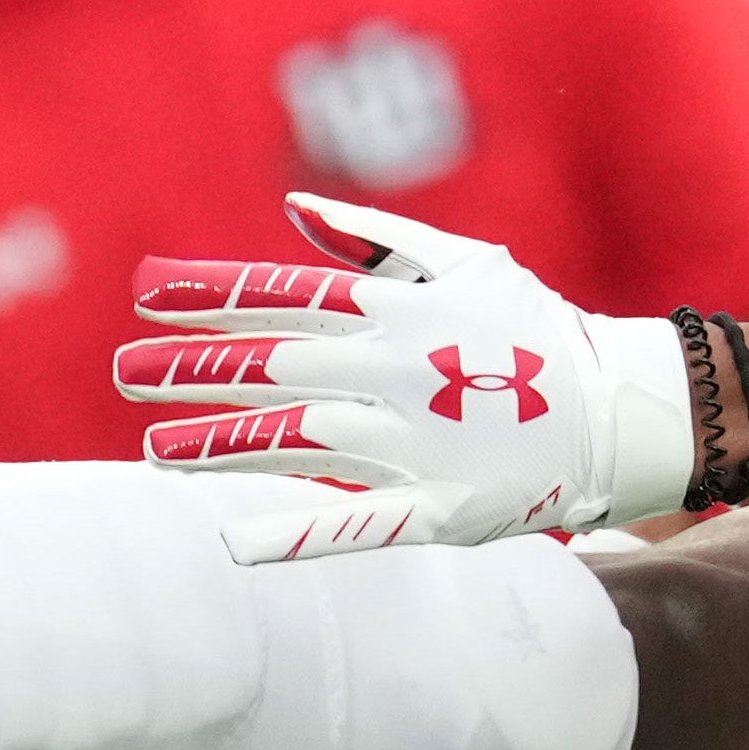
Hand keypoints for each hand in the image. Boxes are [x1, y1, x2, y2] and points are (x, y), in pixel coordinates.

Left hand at [115, 196, 696, 559]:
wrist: (621, 410)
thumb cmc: (532, 330)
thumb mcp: (464, 261)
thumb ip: (376, 239)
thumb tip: (295, 207)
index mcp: (399, 311)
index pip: (285, 296)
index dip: (212, 295)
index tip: (143, 294)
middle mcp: (397, 372)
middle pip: (276, 367)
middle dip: (195, 369)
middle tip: (127, 372)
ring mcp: (416, 442)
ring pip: (298, 442)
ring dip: (221, 447)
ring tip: (153, 451)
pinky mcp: (439, 507)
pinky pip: (357, 522)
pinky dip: (295, 532)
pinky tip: (232, 542)